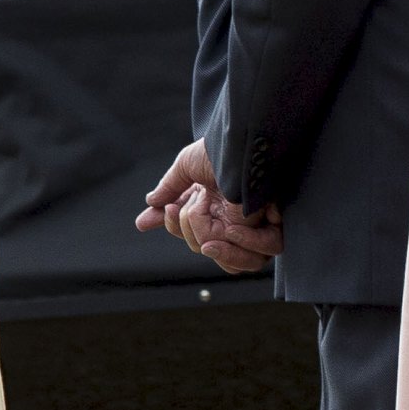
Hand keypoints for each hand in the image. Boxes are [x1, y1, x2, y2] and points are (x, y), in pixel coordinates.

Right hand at [136, 139, 281, 273]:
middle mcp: (234, 220)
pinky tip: (228, 227)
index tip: (164, 209)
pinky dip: (227, 246)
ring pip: (229, 264)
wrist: (237, 145)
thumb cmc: (217, 151)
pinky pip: (239, 255)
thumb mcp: (185, 169)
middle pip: (206, 250)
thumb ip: (169, 189)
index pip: (193, 234)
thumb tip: (149, 203)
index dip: (174, 227)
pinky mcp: (258, 231)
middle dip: (187, 232)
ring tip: (201, 213)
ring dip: (204, 241)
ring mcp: (247, 228)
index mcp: (217, 206)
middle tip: (186, 205)